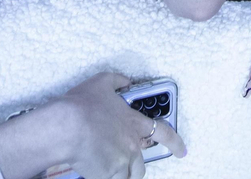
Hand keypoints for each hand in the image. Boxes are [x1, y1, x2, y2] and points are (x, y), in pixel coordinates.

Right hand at [57, 71, 186, 175]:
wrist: (68, 126)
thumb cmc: (82, 104)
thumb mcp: (101, 83)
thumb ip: (117, 81)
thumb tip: (126, 82)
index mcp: (133, 122)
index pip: (163, 133)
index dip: (175, 143)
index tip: (182, 151)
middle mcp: (132, 143)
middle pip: (142, 164)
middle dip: (134, 167)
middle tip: (123, 165)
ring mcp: (123, 160)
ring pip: (130, 176)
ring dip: (122, 175)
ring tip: (109, 172)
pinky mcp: (110, 174)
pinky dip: (107, 178)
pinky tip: (97, 172)